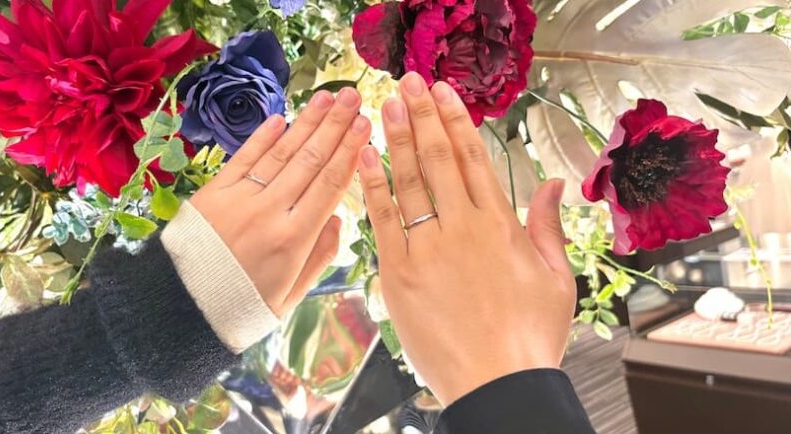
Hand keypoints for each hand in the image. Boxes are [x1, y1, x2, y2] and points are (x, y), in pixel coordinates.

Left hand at [190, 88, 370, 316]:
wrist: (182, 308)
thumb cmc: (241, 306)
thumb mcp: (290, 296)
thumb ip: (319, 257)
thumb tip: (339, 220)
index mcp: (293, 239)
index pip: (330, 184)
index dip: (349, 151)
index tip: (365, 125)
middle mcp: (269, 213)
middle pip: (310, 160)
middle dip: (334, 125)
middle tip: (352, 96)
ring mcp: (239, 200)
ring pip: (280, 154)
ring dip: (305, 123)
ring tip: (326, 97)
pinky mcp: (212, 195)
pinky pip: (243, 160)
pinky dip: (262, 138)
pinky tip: (281, 118)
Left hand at [358, 73, 575, 404]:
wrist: (498, 384)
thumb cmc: (530, 337)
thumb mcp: (556, 278)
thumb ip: (547, 226)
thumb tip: (554, 184)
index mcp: (500, 226)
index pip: (473, 160)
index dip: (457, 122)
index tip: (444, 94)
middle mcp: (463, 229)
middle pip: (439, 160)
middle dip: (423, 116)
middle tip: (409, 83)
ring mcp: (428, 249)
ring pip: (409, 182)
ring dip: (397, 139)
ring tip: (386, 106)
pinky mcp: (398, 273)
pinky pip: (382, 220)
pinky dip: (373, 185)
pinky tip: (365, 157)